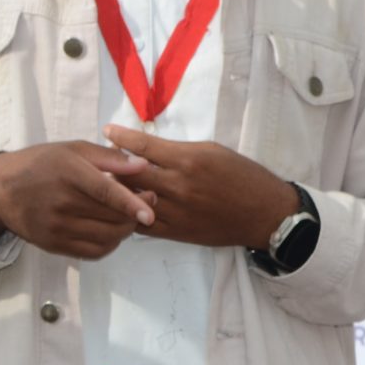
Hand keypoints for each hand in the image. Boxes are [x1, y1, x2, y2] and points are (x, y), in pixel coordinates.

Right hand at [0, 141, 154, 259]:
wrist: (2, 190)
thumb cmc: (42, 164)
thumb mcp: (73, 149)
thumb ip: (110, 158)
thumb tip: (143, 164)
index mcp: (68, 173)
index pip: (105, 192)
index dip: (130, 203)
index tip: (150, 213)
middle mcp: (61, 203)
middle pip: (110, 217)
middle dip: (134, 214)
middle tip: (145, 204)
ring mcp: (57, 227)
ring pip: (105, 238)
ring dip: (124, 231)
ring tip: (126, 217)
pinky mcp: (54, 245)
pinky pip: (93, 252)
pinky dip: (109, 244)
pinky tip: (110, 232)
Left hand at [101, 125, 297, 251]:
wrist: (264, 214)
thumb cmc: (242, 176)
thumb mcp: (213, 151)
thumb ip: (178, 151)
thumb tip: (148, 148)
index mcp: (188, 160)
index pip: (144, 146)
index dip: (121, 138)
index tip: (107, 131)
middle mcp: (178, 186)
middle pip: (130, 175)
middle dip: (112, 166)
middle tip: (99, 159)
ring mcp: (175, 212)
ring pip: (132, 201)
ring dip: (116, 192)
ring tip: (104, 184)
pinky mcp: (176, 233)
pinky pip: (142, 225)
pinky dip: (128, 214)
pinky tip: (121, 208)